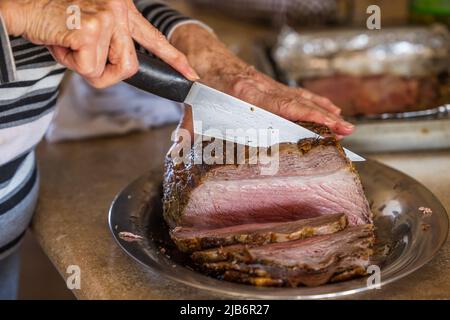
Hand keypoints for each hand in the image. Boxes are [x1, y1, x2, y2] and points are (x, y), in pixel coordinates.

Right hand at [0, 0, 198, 87]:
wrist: (22, 6)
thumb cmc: (54, 17)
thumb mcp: (91, 26)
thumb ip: (110, 45)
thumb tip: (120, 67)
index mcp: (122, 9)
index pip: (154, 38)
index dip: (174, 58)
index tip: (191, 74)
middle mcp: (119, 10)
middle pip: (130, 66)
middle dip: (105, 73)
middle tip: (81, 59)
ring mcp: (108, 18)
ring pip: (107, 70)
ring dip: (82, 66)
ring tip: (66, 42)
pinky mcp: (92, 28)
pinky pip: (88, 69)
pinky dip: (69, 63)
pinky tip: (59, 41)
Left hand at [171, 24, 353, 136]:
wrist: (201, 54)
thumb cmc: (198, 81)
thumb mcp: (193, 107)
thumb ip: (189, 131)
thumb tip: (181, 153)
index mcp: (245, 93)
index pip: (282, 105)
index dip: (306, 114)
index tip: (326, 123)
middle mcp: (261, 87)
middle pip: (299, 102)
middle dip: (325, 117)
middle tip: (347, 130)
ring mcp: (267, 84)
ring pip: (301, 96)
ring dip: (324, 110)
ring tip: (344, 124)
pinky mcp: (268, 84)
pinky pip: (295, 92)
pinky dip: (313, 100)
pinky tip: (326, 108)